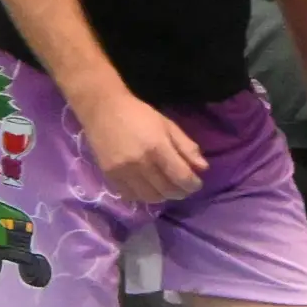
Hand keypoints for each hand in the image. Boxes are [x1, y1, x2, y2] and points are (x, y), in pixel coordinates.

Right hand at [81, 87, 207, 203]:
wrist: (103, 109)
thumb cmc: (139, 114)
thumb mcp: (168, 125)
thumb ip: (186, 147)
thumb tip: (202, 168)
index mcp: (157, 147)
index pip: (181, 177)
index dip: (193, 185)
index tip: (196, 184)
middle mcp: (140, 163)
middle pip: (167, 190)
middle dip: (180, 192)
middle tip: (184, 188)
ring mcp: (123, 172)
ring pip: (149, 197)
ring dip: (163, 196)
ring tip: (167, 188)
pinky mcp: (110, 176)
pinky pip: (131, 196)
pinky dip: (143, 196)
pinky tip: (148, 188)